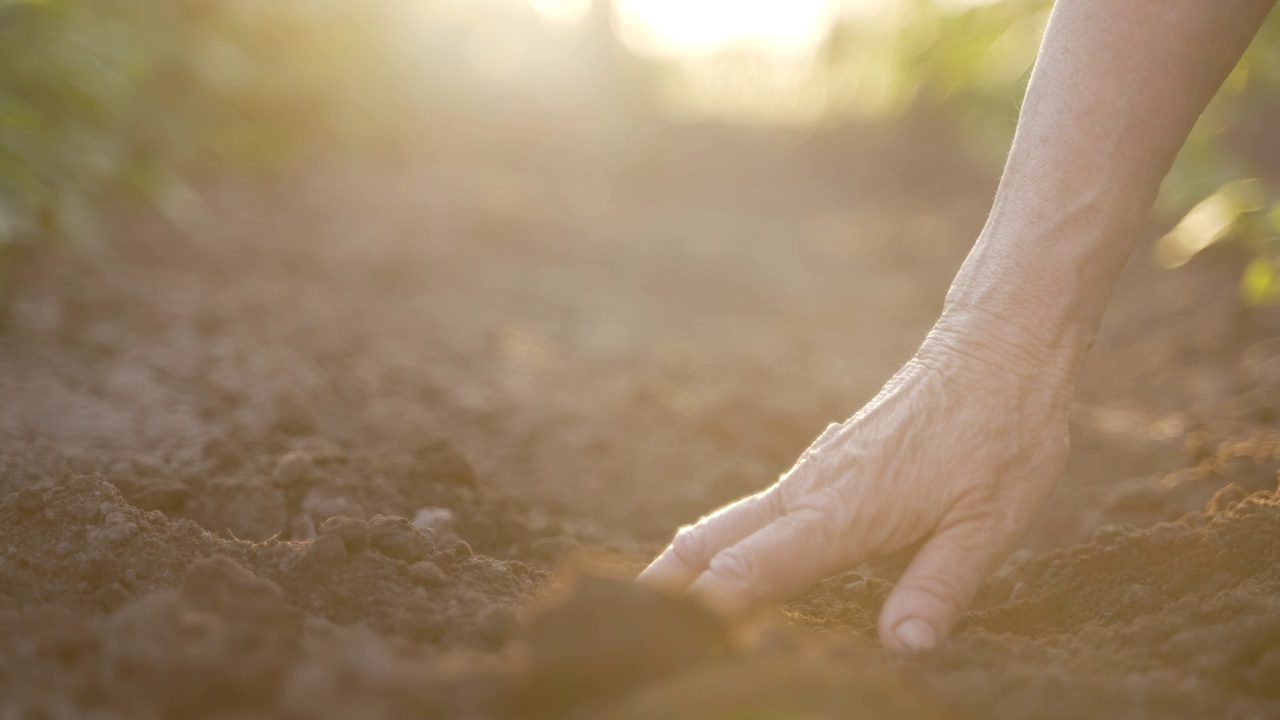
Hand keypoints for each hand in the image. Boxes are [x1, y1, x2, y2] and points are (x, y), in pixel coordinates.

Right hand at [637, 319, 1072, 649]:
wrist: (995, 349)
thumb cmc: (1000, 434)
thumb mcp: (988, 523)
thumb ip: (938, 587)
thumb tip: (900, 646)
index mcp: (840, 514)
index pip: (747, 573)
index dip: (701, 613)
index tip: (663, 644)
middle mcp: (810, 492)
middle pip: (711, 543)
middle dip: (664, 586)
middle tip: (622, 627)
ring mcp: (812, 475)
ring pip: (725, 523)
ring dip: (684, 564)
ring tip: (651, 604)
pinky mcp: (825, 467)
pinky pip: (754, 510)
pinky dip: (720, 542)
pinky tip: (724, 561)